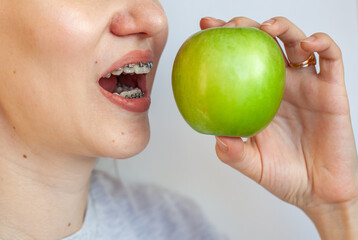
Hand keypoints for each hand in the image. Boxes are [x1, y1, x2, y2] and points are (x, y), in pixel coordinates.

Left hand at [201, 16, 357, 237]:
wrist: (319, 191)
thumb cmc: (284, 176)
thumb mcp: (253, 165)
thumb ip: (234, 153)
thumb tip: (216, 137)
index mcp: (259, 97)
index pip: (239, 60)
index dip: (223, 41)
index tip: (205, 28)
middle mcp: (281, 85)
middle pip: (264, 43)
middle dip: (247, 26)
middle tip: (230, 25)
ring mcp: (306, 85)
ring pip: (296, 42)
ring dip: (282, 27)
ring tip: (266, 28)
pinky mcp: (331, 90)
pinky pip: (330, 59)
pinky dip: (322, 44)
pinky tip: (308, 43)